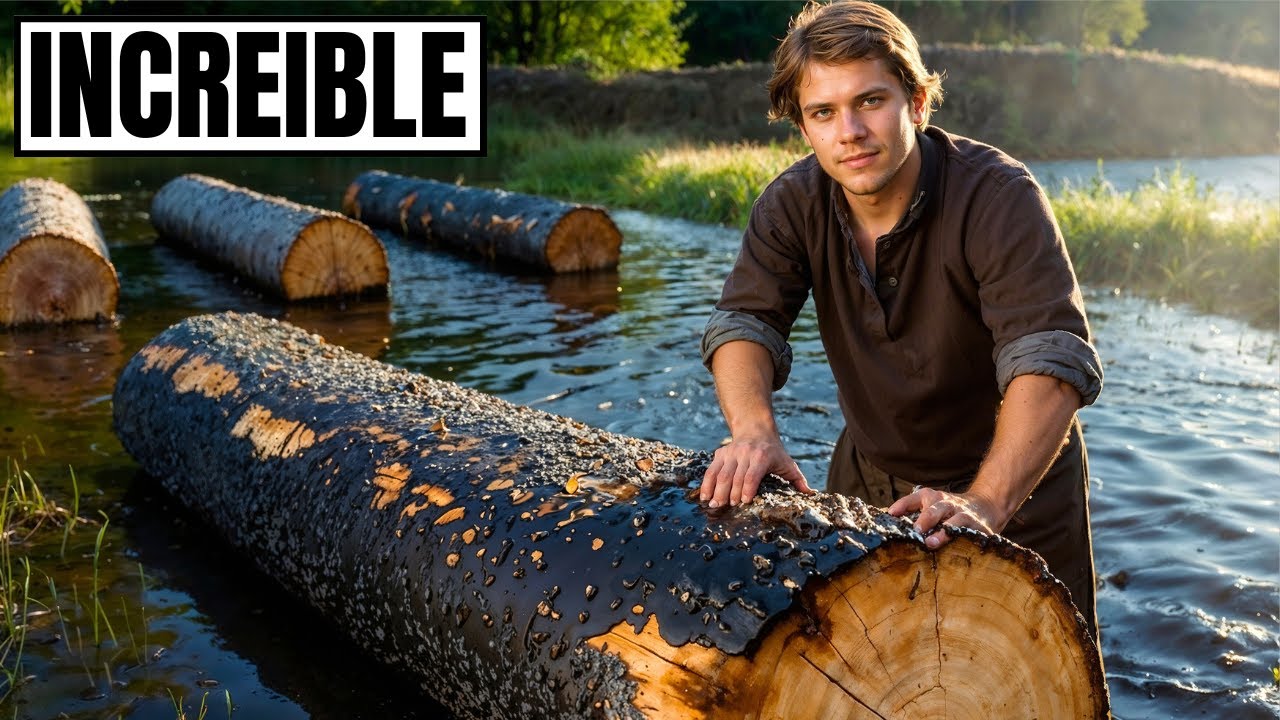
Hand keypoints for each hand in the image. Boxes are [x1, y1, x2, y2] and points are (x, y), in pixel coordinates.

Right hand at [701, 435, 811, 507]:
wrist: (756, 430)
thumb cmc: (774, 452)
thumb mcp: (788, 463)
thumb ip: (798, 480)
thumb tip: (811, 495)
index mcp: (762, 457)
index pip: (752, 474)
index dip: (747, 488)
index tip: (743, 501)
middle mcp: (744, 453)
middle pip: (734, 476)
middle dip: (729, 493)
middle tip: (726, 508)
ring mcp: (731, 453)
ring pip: (721, 473)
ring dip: (716, 490)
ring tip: (714, 505)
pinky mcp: (720, 454)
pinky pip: (711, 470)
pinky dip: (707, 484)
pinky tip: (705, 496)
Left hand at [887, 486, 1003, 549]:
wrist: (986, 507)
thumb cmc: (949, 511)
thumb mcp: (932, 507)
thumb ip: (913, 515)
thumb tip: (887, 527)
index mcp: (932, 497)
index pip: (916, 498)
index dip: (903, 504)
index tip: (891, 513)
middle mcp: (947, 503)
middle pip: (935, 508)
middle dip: (925, 518)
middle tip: (916, 530)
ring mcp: (963, 514)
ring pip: (953, 521)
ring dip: (942, 532)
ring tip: (932, 543)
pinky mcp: (978, 527)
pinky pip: (970, 533)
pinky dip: (964, 540)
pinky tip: (958, 550)